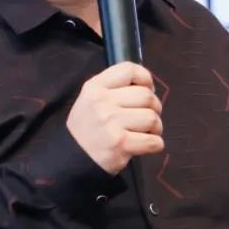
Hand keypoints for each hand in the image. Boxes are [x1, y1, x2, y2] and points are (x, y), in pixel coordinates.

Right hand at [66, 61, 163, 175]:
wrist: (72, 158)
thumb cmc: (88, 128)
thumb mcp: (90, 99)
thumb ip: (114, 88)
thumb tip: (148, 87)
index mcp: (95, 87)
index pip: (129, 70)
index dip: (145, 78)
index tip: (148, 89)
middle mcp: (102, 102)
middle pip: (146, 95)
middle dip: (154, 107)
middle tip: (148, 117)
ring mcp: (111, 123)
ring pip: (152, 118)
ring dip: (156, 127)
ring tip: (147, 132)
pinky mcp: (120, 144)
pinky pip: (152, 141)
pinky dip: (155, 144)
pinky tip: (147, 145)